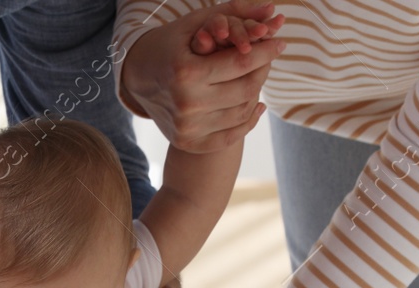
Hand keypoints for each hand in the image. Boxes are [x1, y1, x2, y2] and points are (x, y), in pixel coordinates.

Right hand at [120, 0, 285, 151]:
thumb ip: (234, 12)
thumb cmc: (171, 45)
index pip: (242, 63)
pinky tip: (255, 104)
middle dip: (264, 70)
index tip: (280, 43)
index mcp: (186, 71)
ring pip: (242, 112)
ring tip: (258, 77)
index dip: (266, 52)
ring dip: (257, 93)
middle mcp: (186, 103)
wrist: (138, 79)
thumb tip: (273, 10)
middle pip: (246, 90)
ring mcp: (187, 127)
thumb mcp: (197, 23)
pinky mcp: (189, 142)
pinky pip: (232, 135)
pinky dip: (248, 120)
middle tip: (269, 58)